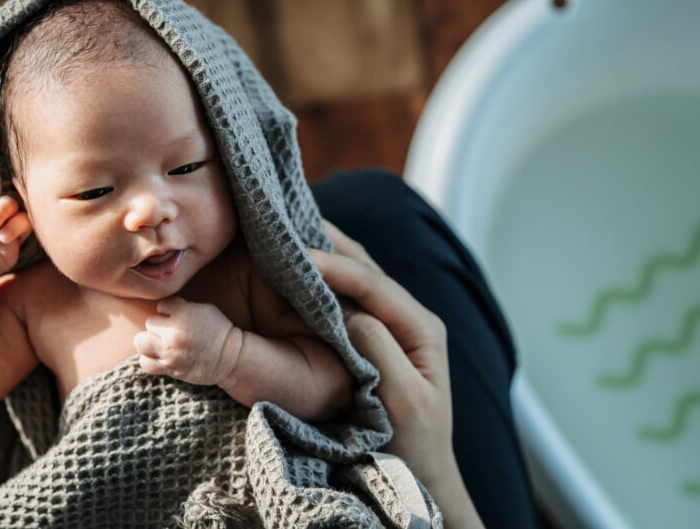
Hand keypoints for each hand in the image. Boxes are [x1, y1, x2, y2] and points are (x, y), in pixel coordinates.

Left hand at [134, 297, 242, 386]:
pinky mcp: (169, 368)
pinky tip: (159, 357)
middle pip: (150, 323)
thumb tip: (163, 308)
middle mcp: (174, 332)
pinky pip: (146, 363)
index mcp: (184, 313)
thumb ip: (181, 307)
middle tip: (169, 332)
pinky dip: (149, 360)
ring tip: (160, 344)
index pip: (161, 306)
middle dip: (159, 326)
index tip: (179, 318)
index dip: (169, 311)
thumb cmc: (218, 330)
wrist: (231, 358)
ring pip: (141, 342)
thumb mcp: (203, 309)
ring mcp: (170, 352)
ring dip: (149, 342)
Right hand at [309, 220, 483, 528]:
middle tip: (280, 221)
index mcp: (421, 326)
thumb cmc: (414, 447)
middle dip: (323, 243)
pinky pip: (338, 299)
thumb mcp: (403, 401)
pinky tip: (286, 268)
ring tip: (278, 232)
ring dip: (317, 254)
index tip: (294, 252)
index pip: (373, 281)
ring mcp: (388, 324)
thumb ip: (380, 351)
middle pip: (361, 266)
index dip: (334, 263)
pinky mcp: (368, 337)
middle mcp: (406, 317)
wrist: (419, 478)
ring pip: (349, 277)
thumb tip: (347, 312)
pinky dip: (313, 280)